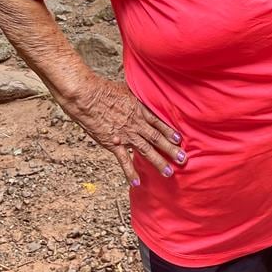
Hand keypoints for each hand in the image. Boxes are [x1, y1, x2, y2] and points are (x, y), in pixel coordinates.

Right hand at [64, 76, 185, 185]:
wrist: (88, 97)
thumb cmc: (104, 90)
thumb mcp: (125, 88)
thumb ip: (135, 94)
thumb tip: (141, 89)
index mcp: (139, 109)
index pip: (159, 122)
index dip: (170, 131)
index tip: (180, 139)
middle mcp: (136, 123)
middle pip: (157, 138)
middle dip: (171, 149)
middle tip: (183, 159)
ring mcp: (126, 135)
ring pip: (146, 150)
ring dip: (158, 162)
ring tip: (168, 172)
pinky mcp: (113, 143)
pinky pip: (124, 160)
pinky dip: (130, 172)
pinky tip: (137, 182)